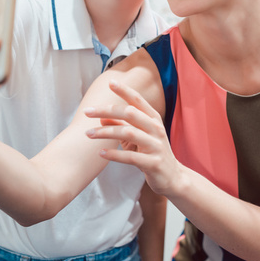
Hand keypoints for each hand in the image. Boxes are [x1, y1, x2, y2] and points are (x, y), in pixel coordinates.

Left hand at [84, 80, 183, 195]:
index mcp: (153, 119)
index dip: (125, 90)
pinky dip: (114, 154)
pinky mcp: (153, 163)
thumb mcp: (137, 138)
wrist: (172, 177)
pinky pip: (130, 157)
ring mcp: (156, 146)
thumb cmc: (151, 154)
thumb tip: (101, 117)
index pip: (137, 100)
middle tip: (86, 112)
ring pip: (128, 132)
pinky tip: (100, 153)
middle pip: (129, 113)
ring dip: (105, 132)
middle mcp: (156, 129)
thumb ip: (121, 126)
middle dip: (106, 110)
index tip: (110, 82)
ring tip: (88, 134)